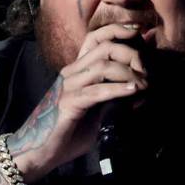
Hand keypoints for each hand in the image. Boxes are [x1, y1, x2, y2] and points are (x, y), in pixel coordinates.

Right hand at [8, 24, 149, 173]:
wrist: (39, 153)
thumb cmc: (67, 134)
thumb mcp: (97, 112)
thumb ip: (114, 99)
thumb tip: (140, 89)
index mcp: (76, 71)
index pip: (95, 38)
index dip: (117, 31)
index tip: (139, 33)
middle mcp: (71, 73)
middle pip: (104, 47)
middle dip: (130, 53)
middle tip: (146, 70)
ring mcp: (68, 87)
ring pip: (103, 66)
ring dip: (129, 73)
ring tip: (144, 85)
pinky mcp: (68, 104)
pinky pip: (97, 91)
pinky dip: (118, 89)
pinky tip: (133, 91)